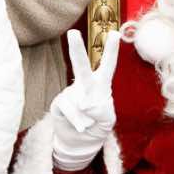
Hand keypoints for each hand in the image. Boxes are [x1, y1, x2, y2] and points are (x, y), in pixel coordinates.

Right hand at [48, 28, 118, 168]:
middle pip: (81, 66)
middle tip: (73, 33)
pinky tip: (80, 127)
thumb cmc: (98, 124)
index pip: (108, 65)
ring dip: (83, 114)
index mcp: (100, 84)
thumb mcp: (107, 120)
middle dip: (76, 50)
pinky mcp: (59, 103)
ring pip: (74, 97)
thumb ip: (101, 111)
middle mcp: (84, 84)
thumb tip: (84, 105)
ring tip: (88, 125)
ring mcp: (70, 93)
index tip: (114, 33)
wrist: (79, 140)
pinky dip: (76, 120)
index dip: (111, 50)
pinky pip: (67, 109)